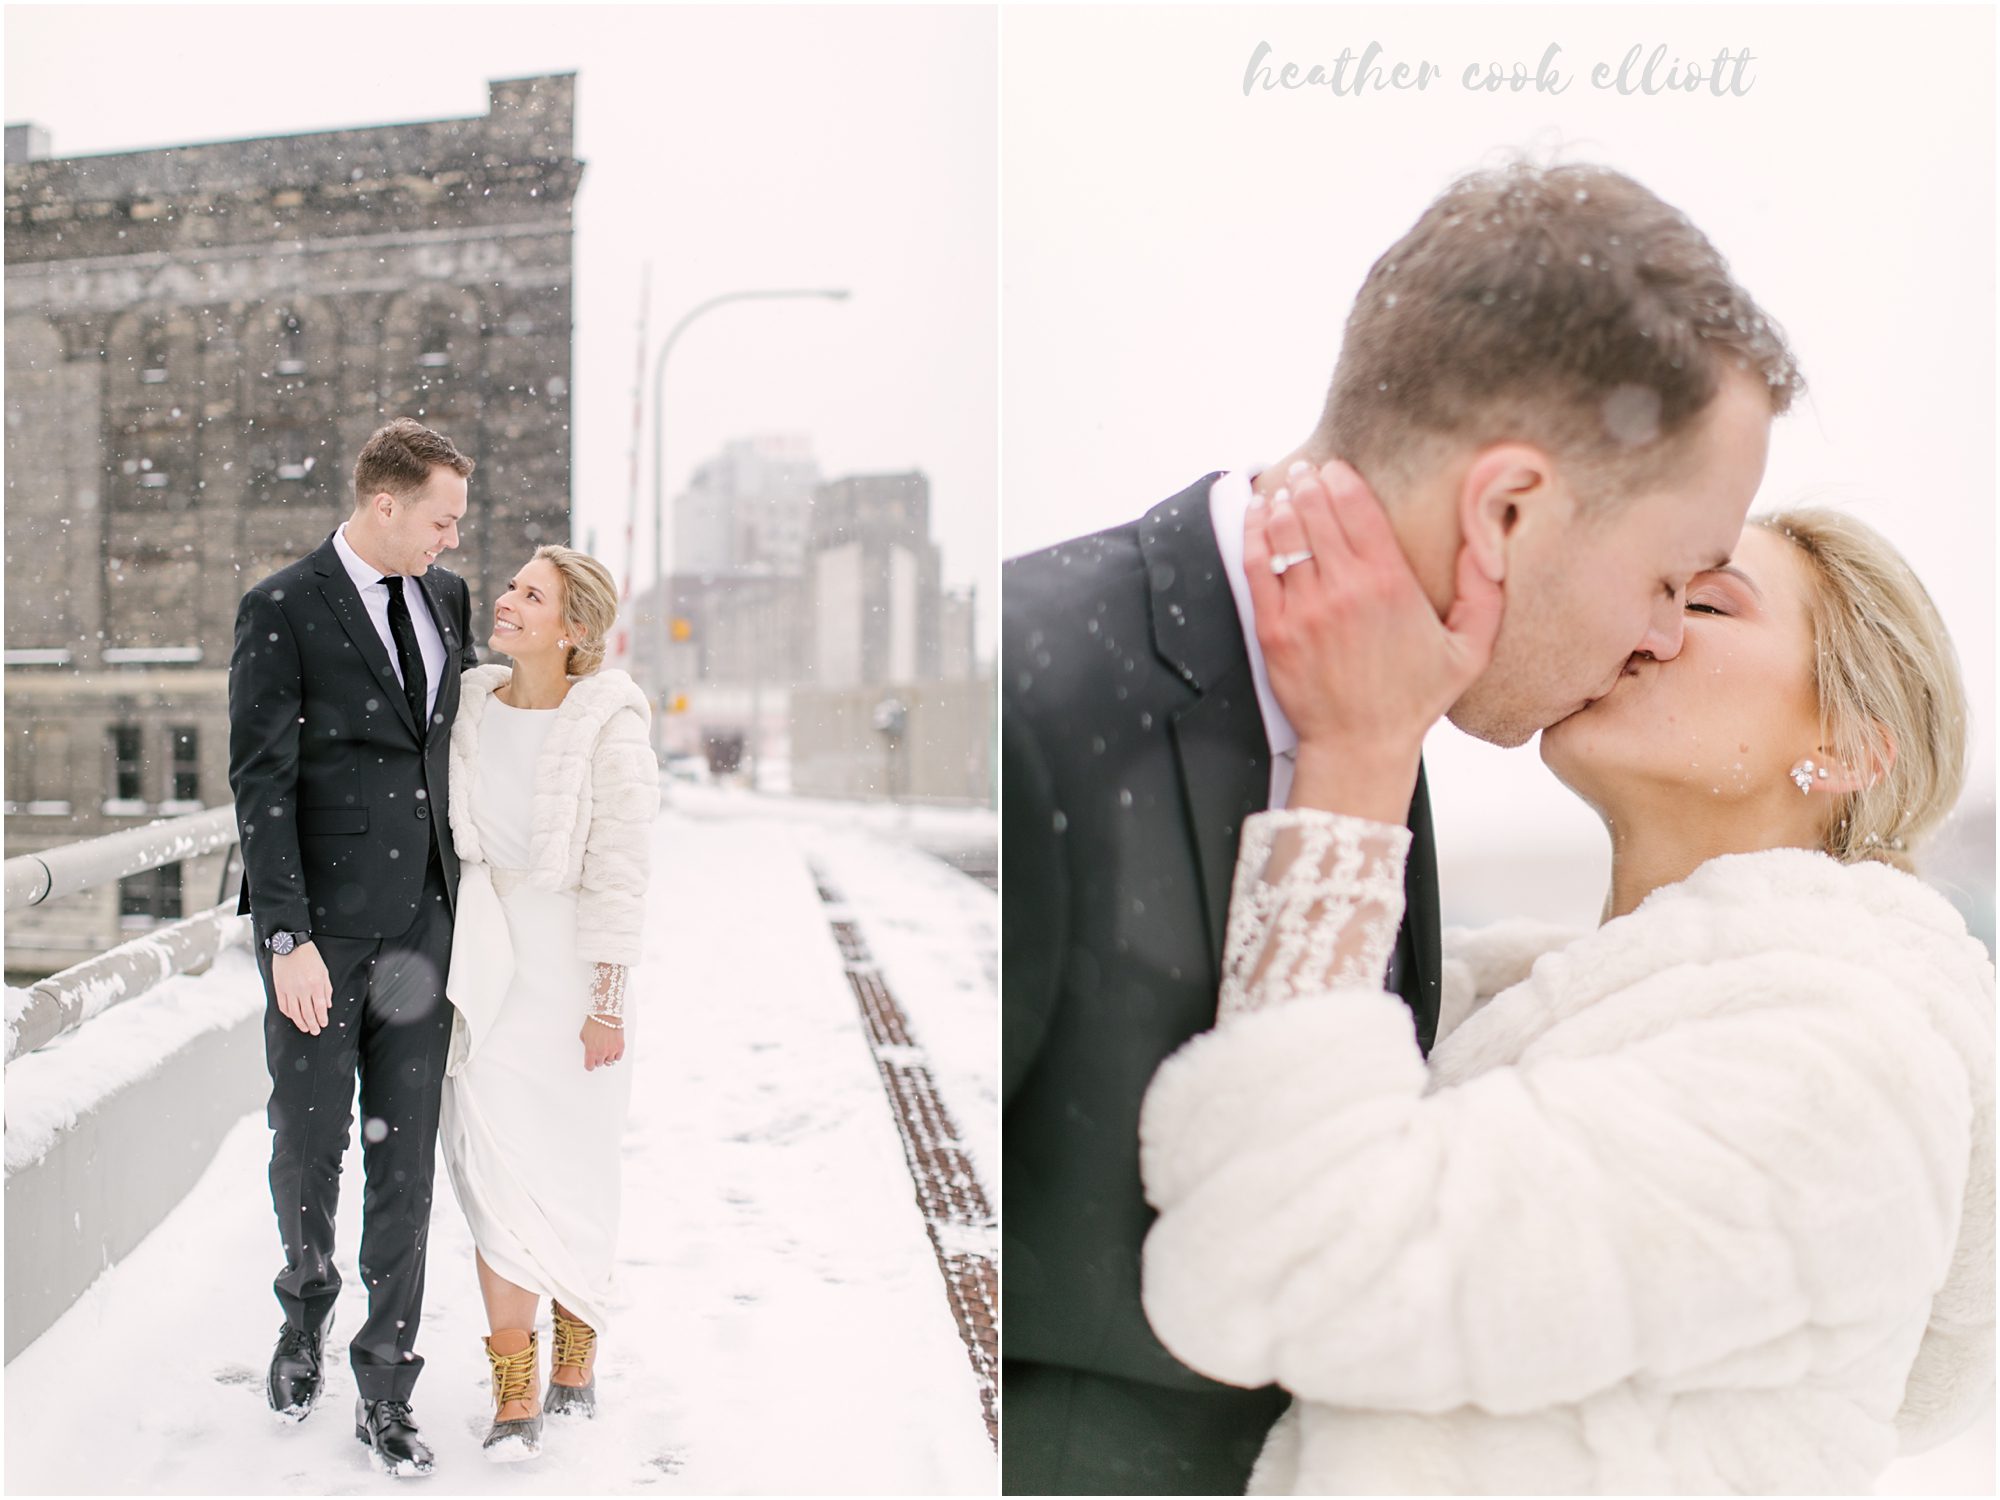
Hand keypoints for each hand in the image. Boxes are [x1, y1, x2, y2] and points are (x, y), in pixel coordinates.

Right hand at [272, 943, 332, 1034]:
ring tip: (305, 1028)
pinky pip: (283, 1006)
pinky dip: (288, 1014)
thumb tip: (327, 1006)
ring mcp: (289, 990)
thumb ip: (327, 989)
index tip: (323, 1024)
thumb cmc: (310, 957)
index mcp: (315, 984)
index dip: (322, 1018)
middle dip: (312, 1025)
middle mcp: (302, 989)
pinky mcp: (279, 988)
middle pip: (308, 1013)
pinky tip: (293, 1017)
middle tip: (315, 1031)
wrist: (291, 946)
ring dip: (300, 1023)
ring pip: (294, 1013)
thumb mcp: (324, 971)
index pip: (320, 1008)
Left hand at [581, 1016, 625, 1070]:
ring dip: (607, 1056)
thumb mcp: (583, 1035)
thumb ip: (586, 1046)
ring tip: (606, 1048)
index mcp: (590, 1051)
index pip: (589, 1067)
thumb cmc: (594, 1022)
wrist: (606, 1014)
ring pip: (609, 1062)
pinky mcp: (620, 1046)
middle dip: (598, 1058)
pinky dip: (615, 1055)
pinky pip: (618, 1058)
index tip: (590, 1062)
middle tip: (598, 1050)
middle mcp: (601, 1053)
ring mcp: (612, 1050)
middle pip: (599, 1064)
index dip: (589, 1064)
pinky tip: (613, 1048)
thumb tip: (590, 1051)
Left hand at [1245, 459, 1503, 819]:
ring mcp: (1304, 608)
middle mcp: (1345, 589)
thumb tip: (1488, 542)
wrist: (1359, 744)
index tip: (1336, 468)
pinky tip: (1258, 515)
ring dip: (1281, 501)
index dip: (1342, 479)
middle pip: (1316, 511)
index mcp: (1390, 584)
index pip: (1358, 507)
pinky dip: (1254, 533)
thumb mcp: (1470, 650)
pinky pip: (1257, 565)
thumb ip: (1485, 594)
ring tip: (1285, 488)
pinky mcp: (1274, 628)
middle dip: (1308, 483)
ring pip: (1284, 532)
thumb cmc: (1413, 698)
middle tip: (1307, 472)